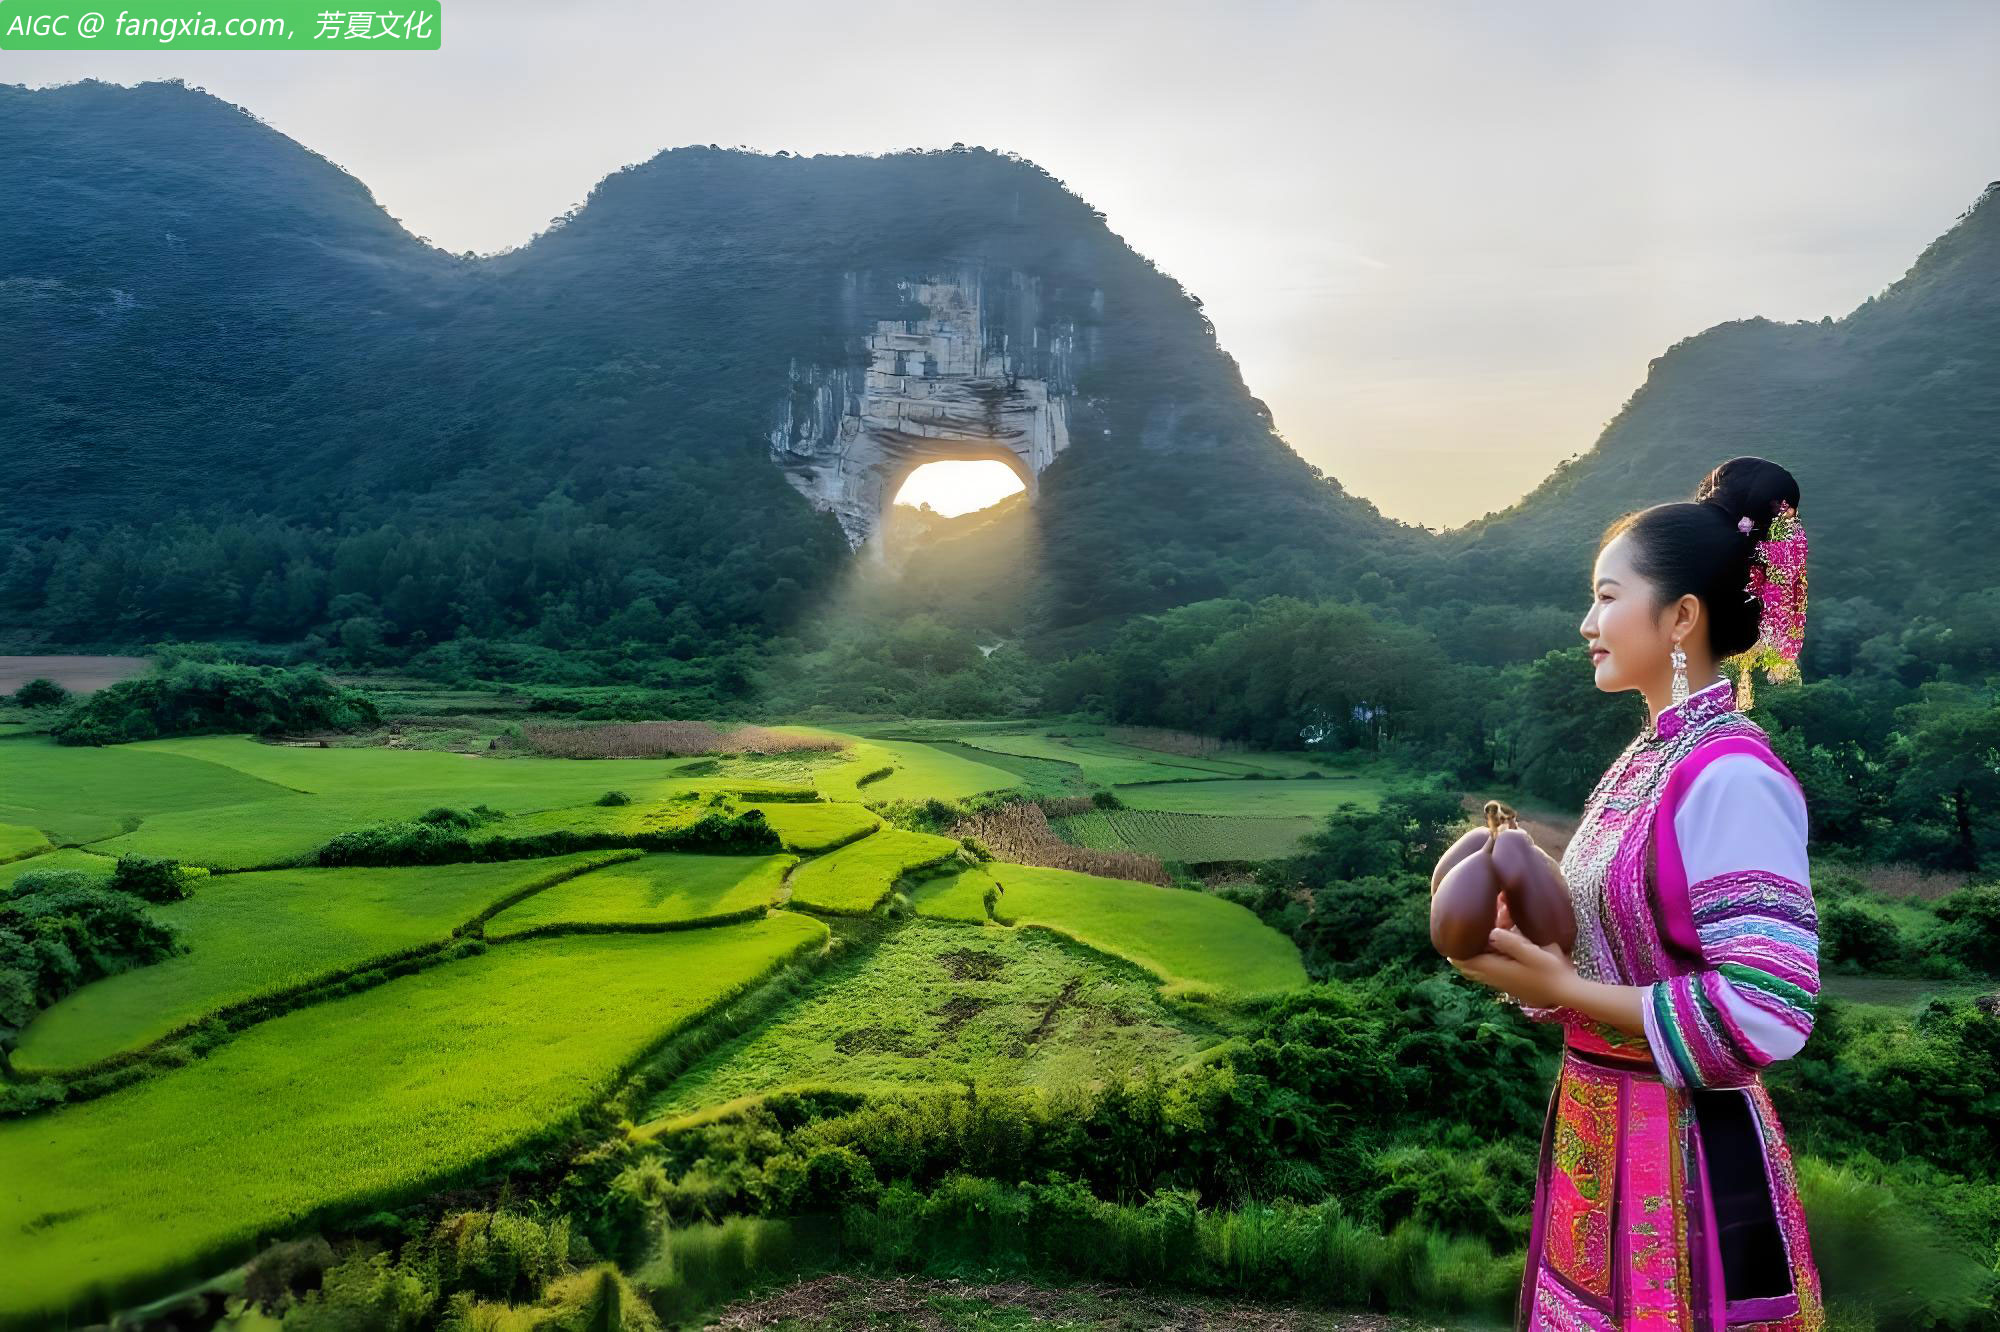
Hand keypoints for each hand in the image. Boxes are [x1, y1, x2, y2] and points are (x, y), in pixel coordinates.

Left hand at [1449, 927, 1576, 1009]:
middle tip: (1457, 937)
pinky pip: (1488, 975)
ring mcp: (1502, 985)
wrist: (1566, 992)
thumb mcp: (1531, 952)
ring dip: (1472, 959)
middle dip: (1461, 954)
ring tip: (1469, 944)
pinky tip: (1490, 954)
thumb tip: (1490, 932)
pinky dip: (1483, 964)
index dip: (1455, 949)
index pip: (1465, 961)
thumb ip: (1510, 942)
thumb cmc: (1550, 970)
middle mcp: (1494, 979)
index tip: (1450, 935)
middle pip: (1468, 967)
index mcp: (1495, 970)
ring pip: (1477, 972)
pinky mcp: (1510, 986)